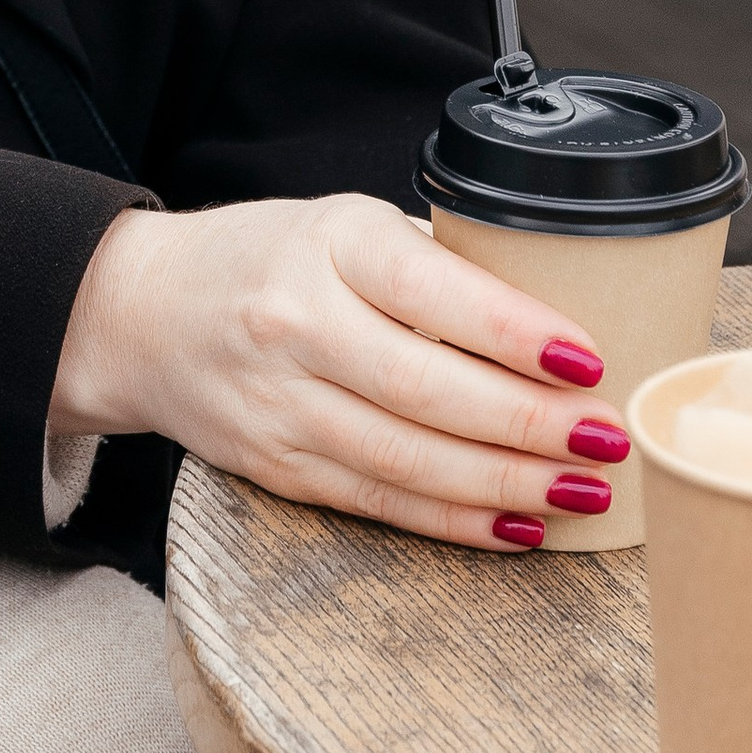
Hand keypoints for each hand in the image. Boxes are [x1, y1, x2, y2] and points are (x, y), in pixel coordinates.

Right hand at [48, 195, 626, 543]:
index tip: (588, 360)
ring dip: (507, 484)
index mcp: (329, 244)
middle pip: (428, 390)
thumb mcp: (346, 227)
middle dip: (530, 425)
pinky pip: (379, 501)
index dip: (515, 333)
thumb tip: (557, 328)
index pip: (432, 291)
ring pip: (408, 459)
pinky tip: (517, 524)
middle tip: (607, 439)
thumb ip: (432, 270)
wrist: (144, 313)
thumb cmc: (270, 259)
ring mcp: (280, 404)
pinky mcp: (275, 466)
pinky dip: (454, 520)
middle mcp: (296, 323)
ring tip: (583, 491)